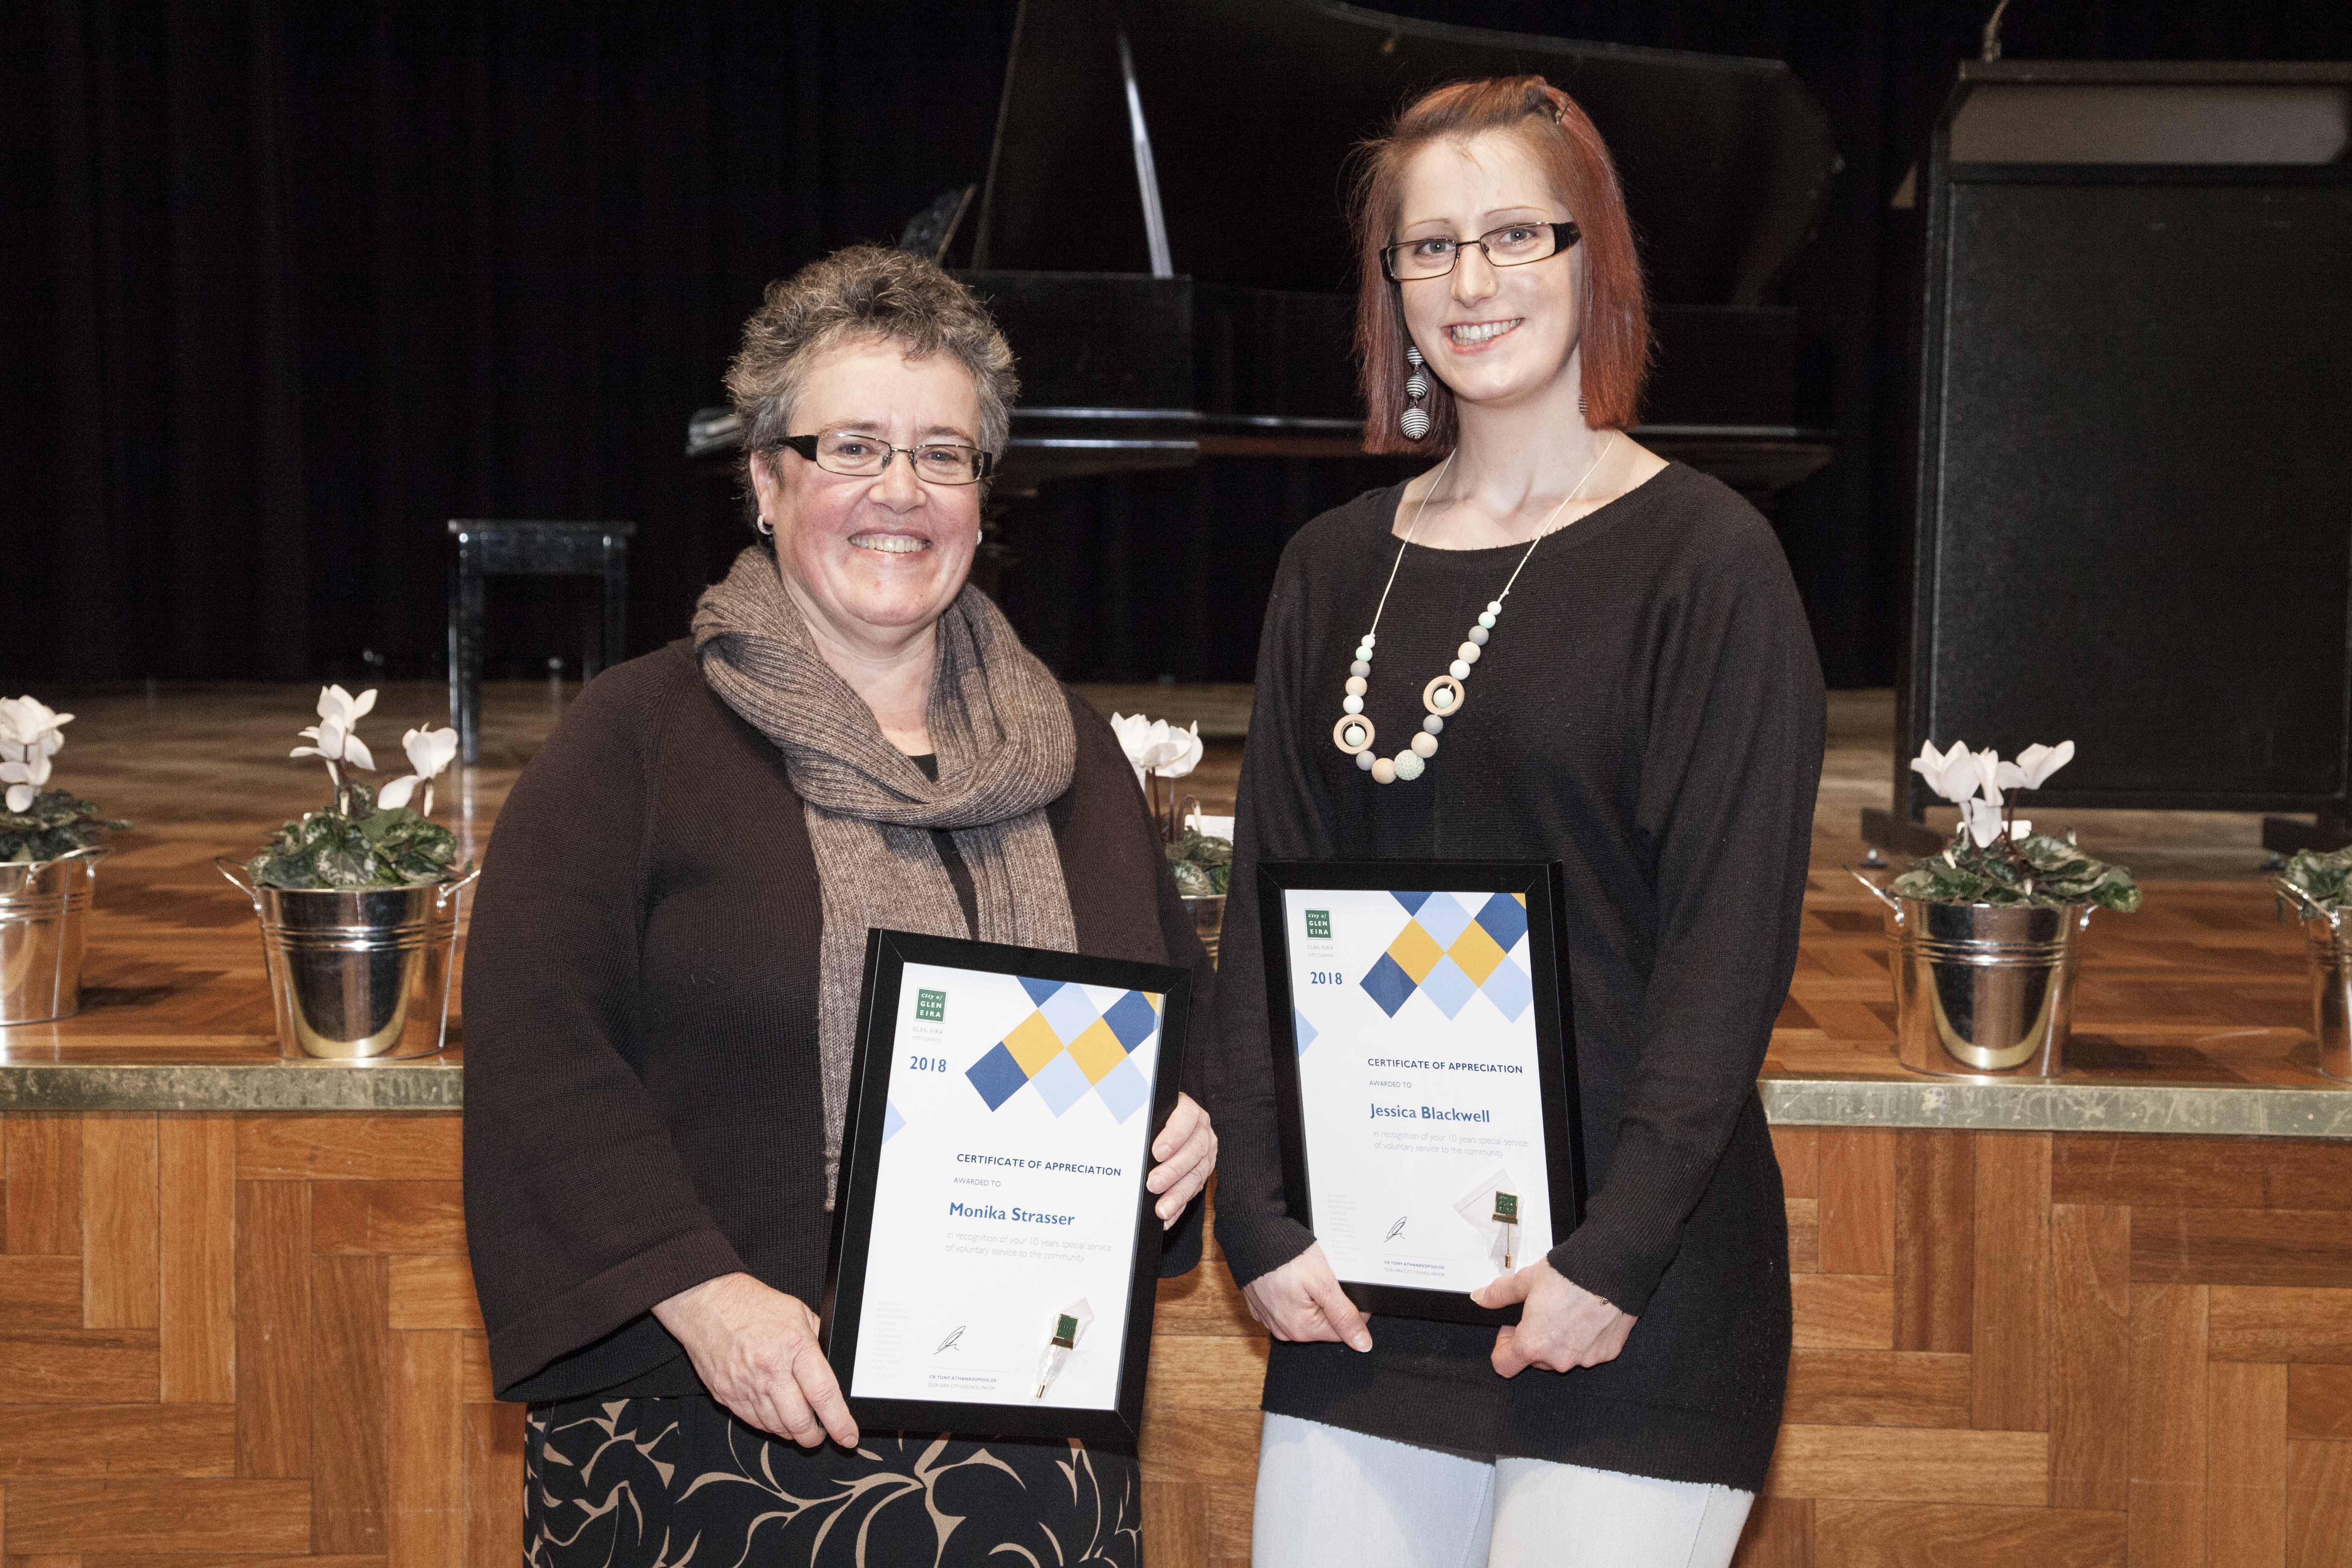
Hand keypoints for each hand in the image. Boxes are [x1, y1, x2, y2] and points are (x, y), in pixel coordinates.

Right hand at [653, 1273, 857, 1448]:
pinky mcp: (726, 1394)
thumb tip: (833, 1366)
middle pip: (799, 1422)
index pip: (823, 1395)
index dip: (839, 1422)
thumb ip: (818, 1341)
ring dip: (792, 1432)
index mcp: (795, 1347)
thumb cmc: (754, 1305)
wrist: (708, 1302)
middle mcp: (770, 1370)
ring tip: (799, 1424)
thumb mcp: (798, 1313)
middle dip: (814, 1436)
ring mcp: (746, 1386)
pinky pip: (753, 1422)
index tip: (848, 1437)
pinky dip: (769, 1426)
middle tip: (821, 1433)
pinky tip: (776, 1417)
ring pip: (776, 1428)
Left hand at [1147, 1092, 1216, 1228]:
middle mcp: (1202, 1131)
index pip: (1186, 1118)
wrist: (1167, 1123)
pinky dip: (1179, 1206)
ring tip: (1161, 1209)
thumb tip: (1121, 1127)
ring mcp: (1205, 1153)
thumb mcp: (1148, 1112)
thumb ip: (1140, 1118)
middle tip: (1153, 1184)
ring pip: (1196, 1175)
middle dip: (1173, 1170)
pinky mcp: (1202, 1172)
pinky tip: (1167, 1217)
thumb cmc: (1151, 1118)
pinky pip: (1193, 1192)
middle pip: (1193, 1150)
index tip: (1157, 1152)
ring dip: (1178, 1194)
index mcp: (1189, 1110)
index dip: (1173, 1135)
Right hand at [1240, 1243, 1372, 1350]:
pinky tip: (1292, 1275)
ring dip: (1311, 1297)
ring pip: (1305, 1313)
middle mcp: (1284, 1330)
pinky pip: (1286, 1305)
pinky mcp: (1261, 1306)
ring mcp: (1270, 1319)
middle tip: (1324, 1276)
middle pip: (1322, 1323)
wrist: (1250, 1235)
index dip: (1352, 1308)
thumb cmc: (1286, 1256)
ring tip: (1307, 1274)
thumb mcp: (1323, 1283)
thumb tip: (1363, 1345)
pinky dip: (1293, 1293)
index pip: (1342, 1330)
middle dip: (1329, 1302)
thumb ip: (1344, 1315)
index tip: (1347, 1286)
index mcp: (1302, 1329)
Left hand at [1471, 1261, 1634, 1375]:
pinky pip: (1588, 1352)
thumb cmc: (1570, 1275)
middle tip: (1541, 1313)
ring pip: (1562, 1356)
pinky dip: (1584, 1338)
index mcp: (1532, 1344)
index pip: (1504, 1365)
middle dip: (1534, 1339)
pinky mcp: (1606, 1353)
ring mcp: (1584, 1359)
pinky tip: (1587, 1315)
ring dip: (1560, 1340)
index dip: (1502, 1347)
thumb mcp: (1526, 1280)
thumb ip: (1499, 1293)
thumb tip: (1481, 1298)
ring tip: (1566, 1310)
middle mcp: (1558, 1359)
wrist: (1611, 1269)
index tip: (1510, 1330)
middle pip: (1535, 1359)